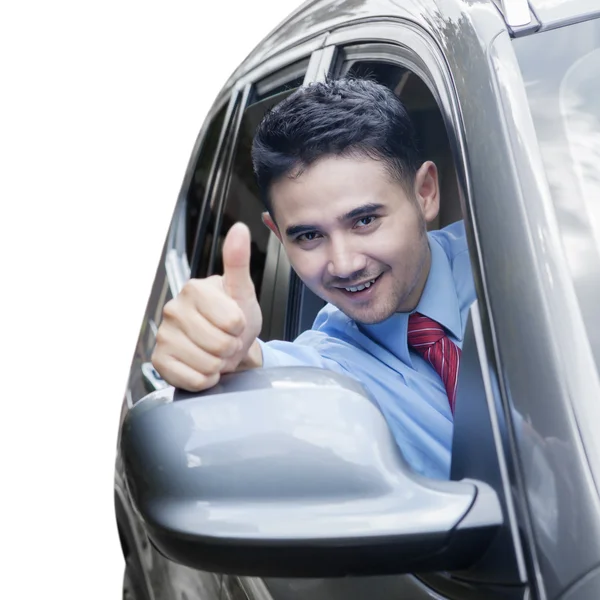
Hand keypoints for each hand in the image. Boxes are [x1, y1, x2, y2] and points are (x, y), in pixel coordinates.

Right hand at [151, 222, 262, 390]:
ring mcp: (164, 336)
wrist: (224, 345)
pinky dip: (206, 379)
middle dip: (231, 348)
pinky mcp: (159, 361)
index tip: (235, 323)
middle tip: (227, 340)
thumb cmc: (234, 317)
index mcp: (194, 289)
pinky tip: (202, 365)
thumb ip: (238, 262)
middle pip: (221, 345)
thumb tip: (239, 229)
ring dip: (220, 364)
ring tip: (216, 352)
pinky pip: (193, 380)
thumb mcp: (242, 291)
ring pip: (208, 364)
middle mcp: (172, 309)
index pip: (233, 322)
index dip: (240, 328)